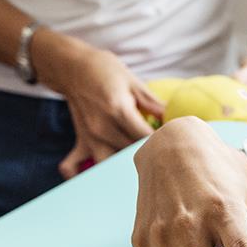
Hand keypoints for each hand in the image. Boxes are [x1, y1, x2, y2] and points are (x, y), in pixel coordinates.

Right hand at [31, 29, 164, 178]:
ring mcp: (89, 137)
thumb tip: (173, 118)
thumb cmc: (105, 70)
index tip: (173, 141)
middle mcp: (103, 128)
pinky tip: (95, 179)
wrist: (72, 67)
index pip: (146, 137)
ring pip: (109, 165)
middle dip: (149, 155)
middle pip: (131, 153)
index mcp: (119, 111)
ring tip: (136, 168)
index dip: (162, 141)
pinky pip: (73, 166)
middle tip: (162, 155)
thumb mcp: (132, 81)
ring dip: (122, 168)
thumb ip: (153, 103)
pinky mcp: (81, 140)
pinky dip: (80, 175)